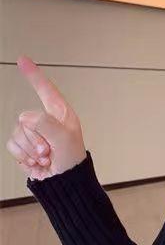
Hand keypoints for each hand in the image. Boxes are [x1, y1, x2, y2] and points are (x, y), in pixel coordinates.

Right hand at [8, 56, 86, 180]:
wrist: (64, 185)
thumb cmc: (72, 162)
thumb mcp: (63, 138)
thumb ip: (44, 123)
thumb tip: (26, 119)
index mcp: (61, 115)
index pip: (46, 90)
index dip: (34, 75)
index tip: (23, 60)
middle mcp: (47, 122)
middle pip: (26, 118)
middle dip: (35, 138)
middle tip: (49, 151)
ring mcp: (35, 135)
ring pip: (17, 132)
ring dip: (30, 149)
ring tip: (45, 158)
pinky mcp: (25, 147)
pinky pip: (13, 144)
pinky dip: (23, 155)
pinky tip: (37, 162)